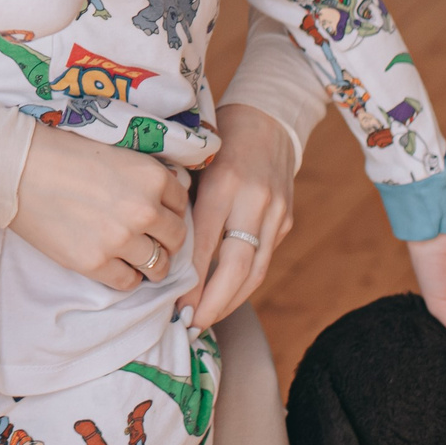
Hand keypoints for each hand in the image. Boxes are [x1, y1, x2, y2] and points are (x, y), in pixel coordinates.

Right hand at [8, 122, 191, 292]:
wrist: (18, 169)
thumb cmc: (62, 154)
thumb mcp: (115, 153)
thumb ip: (144, 178)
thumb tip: (164, 201)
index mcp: (152, 177)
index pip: (182, 203)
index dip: (168, 209)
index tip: (154, 212)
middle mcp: (145, 209)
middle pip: (176, 238)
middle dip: (164, 239)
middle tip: (146, 236)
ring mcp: (121, 239)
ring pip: (158, 265)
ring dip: (150, 262)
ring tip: (133, 256)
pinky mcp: (95, 262)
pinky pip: (128, 282)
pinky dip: (126, 276)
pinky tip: (113, 264)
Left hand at [180, 102, 297, 326]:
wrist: (268, 118)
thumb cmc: (216, 138)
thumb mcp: (193, 160)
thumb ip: (181, 200)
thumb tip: (158, 247)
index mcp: (226, 184)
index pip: (208, 243)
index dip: (193, 280)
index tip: (175, 306)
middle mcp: (255, 201)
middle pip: (238, 266)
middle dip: (214, 302)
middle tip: (190, 325)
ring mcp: (276, 213)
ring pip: (256, 270)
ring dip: (231, 302)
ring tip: (205, 321)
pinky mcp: (287, 220)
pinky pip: (264, 260)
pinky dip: (244, 284)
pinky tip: (224, 298)